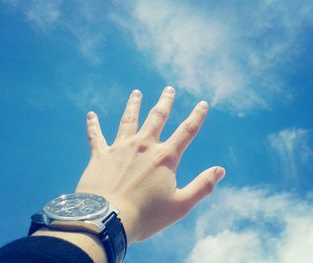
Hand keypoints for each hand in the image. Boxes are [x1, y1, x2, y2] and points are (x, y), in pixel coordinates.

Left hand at [76, 86, 224, 243]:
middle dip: (165, 102)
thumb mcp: (181, 204)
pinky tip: (91, 114)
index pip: (186, 131)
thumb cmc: (146, 215)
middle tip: (169, 89)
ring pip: (129, 120)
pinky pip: (96, 136)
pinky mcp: (100, 155)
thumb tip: (220, 170)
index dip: (197, 116)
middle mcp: (143, 146)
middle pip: (157, 117)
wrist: (106, 220)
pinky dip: (93, 125)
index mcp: (164, 157)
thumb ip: (202, 186)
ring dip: (134, 105)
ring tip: (136, 93)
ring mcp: (120, 148)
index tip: (202, 104)